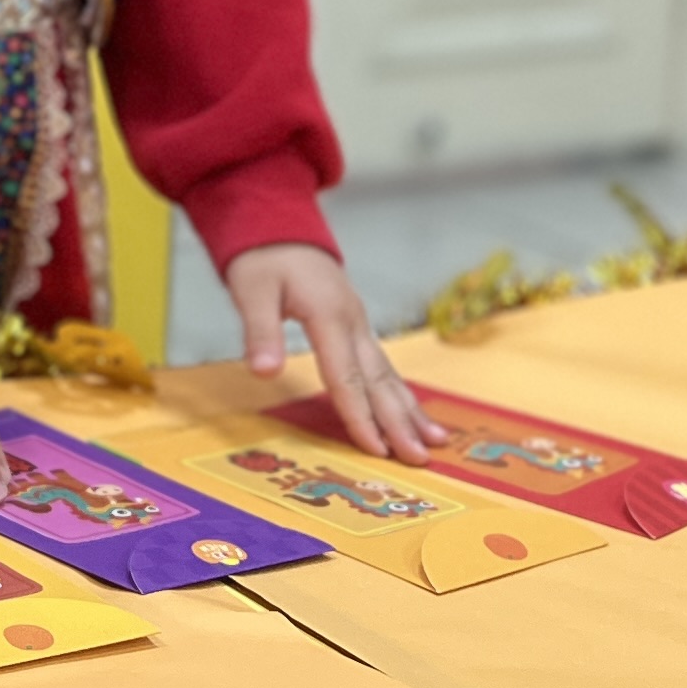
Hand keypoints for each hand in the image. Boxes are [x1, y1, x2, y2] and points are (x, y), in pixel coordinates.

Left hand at [228, 241, 440, 460]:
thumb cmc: (263, 259)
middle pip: (377, 380)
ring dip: (410, 410)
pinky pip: (383, 365)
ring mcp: (360, 324)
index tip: (377, 449)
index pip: (345, 376)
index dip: (360, 415)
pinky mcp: (358, 326)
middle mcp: (353, 322)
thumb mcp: (251, 290)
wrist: (278, 228)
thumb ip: (259, 331)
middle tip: (419, 459)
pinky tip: (414, 413)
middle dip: (399, 422)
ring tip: (435, 442)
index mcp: (329, 315)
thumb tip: (264, 372)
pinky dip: (400, 392)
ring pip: (388, 373)